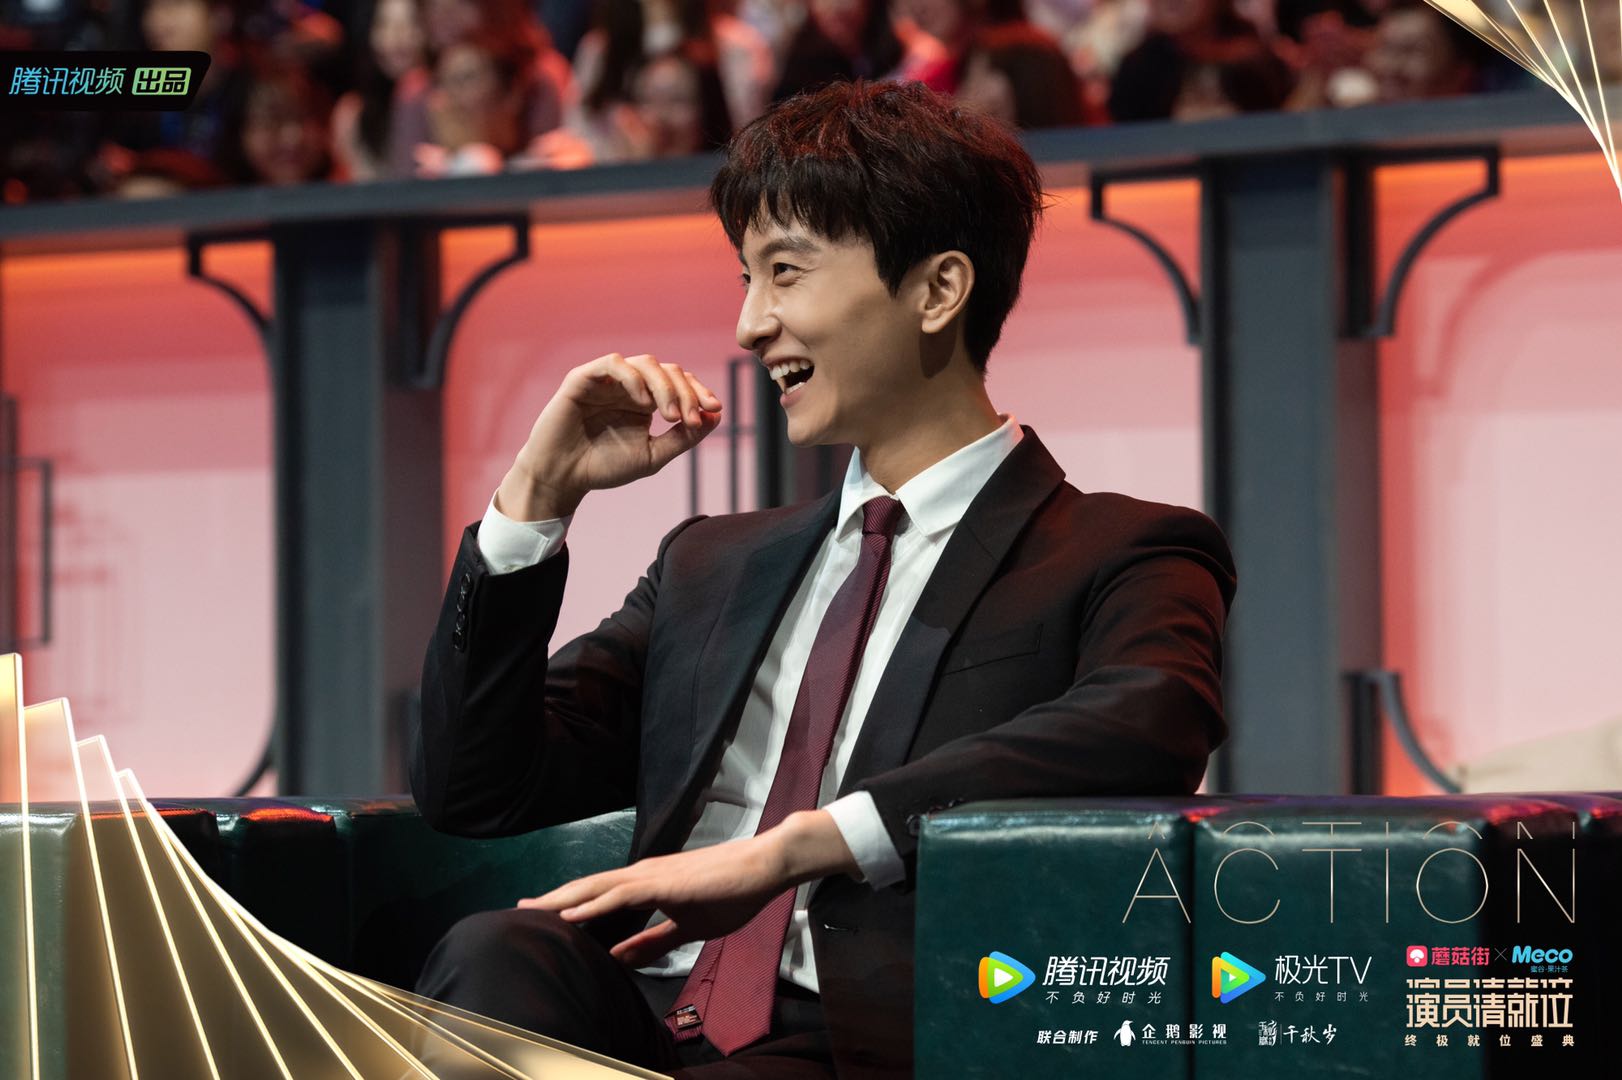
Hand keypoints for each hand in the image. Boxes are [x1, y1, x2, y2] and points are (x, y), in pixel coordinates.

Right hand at [499, 353, 722, 519]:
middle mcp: (629, 386)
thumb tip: (716, 416)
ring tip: (670, 415)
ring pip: (645, 364)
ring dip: (664, 386)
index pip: (679, 383)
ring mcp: (606, 380)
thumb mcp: (652, 456)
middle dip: (686, 391)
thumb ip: (683, 437)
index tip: (715, 409)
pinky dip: (633, 378)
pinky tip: (642, 402)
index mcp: (646, 401)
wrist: (562, 478)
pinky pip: (613, 363)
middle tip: (689, 418)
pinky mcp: (583, 378)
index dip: (699, 392)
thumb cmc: (603, 467)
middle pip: (668, 371)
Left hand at [517, 810, 858, 966]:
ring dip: (561, 900)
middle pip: (586, 887)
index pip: (598, 894)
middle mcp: (641, 873)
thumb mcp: (688, 926)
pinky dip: (590, 905)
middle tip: (517, 908)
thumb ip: (653, 940)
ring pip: (594, 887)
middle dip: (551, 900)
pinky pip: (618, 894)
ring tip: (530, 909)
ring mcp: (650, 875)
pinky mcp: (662, 882)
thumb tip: (619, 957)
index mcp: (647, 883)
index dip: (568, 904)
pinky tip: (569, 915)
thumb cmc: (731, 892)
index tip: (538, 913)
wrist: (762, 867)